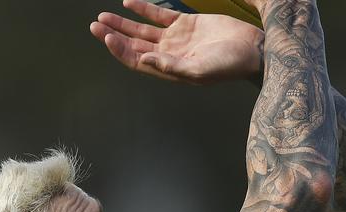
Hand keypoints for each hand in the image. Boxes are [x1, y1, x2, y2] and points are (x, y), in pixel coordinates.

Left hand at [90, 0, 263, 84]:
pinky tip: (128, 3)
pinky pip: (158, 15)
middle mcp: (168, 54)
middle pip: (133, 45)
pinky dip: (143, 9)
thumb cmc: (228, 65)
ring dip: (122, 24)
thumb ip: (171, 66)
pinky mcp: (185, 23)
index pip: (136, 60)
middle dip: (113, 36)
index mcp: (169, 68)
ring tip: (102, 17)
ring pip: (141, 31)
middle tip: (94, 25)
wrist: (251, 48)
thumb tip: (145, 60)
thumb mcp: (200, 70)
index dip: (119, 50)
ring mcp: (175, 38)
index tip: (107, 37)